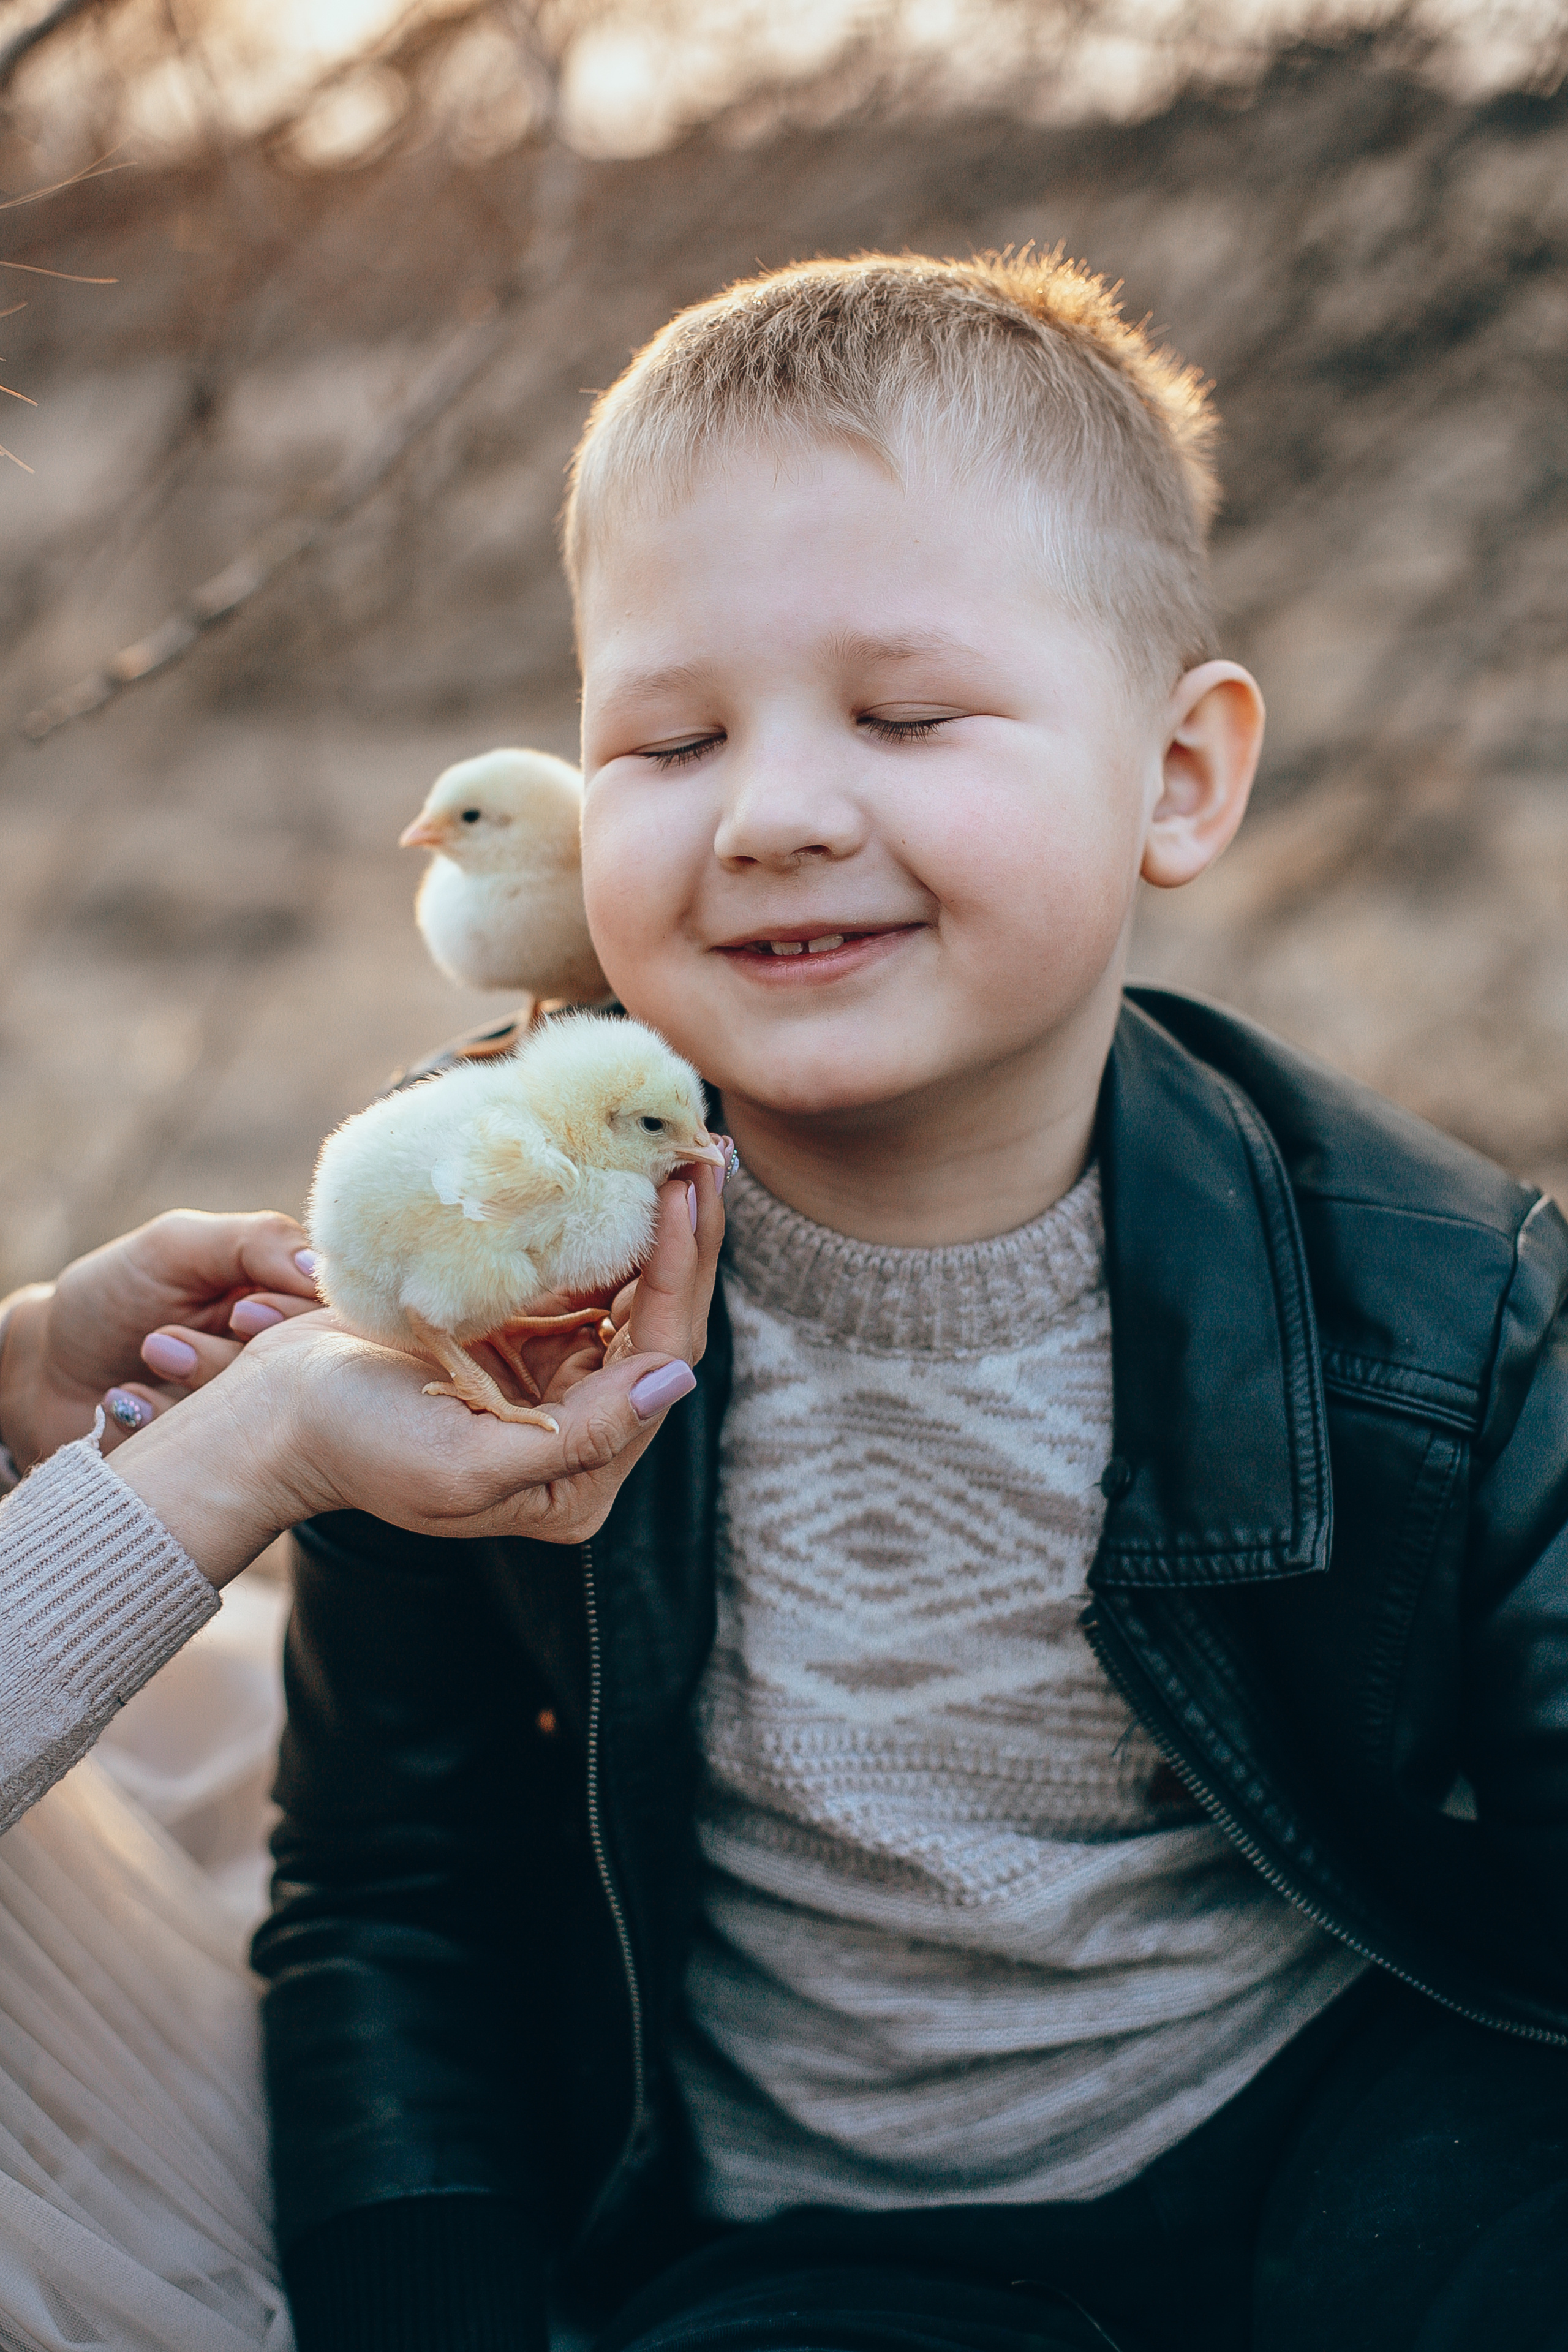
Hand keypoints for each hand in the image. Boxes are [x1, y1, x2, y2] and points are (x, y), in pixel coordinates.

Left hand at [0, 1211, 320, 1471]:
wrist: (46, 1366)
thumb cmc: (114, 1293)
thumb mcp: (177, 1246)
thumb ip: (254, 1242)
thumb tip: (323, 1269)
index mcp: (288, 1303)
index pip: (336, 1320)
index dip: (298, 1321)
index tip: (243, 1314)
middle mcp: (281, 1364)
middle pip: (305, 1376)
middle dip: (231, 1360)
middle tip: (167, 1340)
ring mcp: (250, 1419)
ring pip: (258, 1424)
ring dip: (193, 1389)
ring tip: (146, 1355)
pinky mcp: (216, 1466)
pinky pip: (211, 1465)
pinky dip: (158, 1428)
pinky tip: (123, 1402)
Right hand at [106, 1158, 727, 1577]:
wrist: (269, 1414)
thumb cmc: (353, 1443)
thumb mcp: (466, 1461)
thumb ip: (580, 1433)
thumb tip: (676, 1382)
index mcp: (577, 1481)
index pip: (658, 1364)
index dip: (680, 1274)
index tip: (684, 1190)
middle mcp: (580, 1433)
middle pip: (658, 1323)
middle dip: (684, 1239)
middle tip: (700, 1150)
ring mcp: (553, 1383)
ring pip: (630, 1295)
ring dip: (653, 1226)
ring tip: (676, 1150)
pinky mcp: (520, 1339)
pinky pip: (582, 1279)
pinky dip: (603, 1229)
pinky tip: (622, 1175)